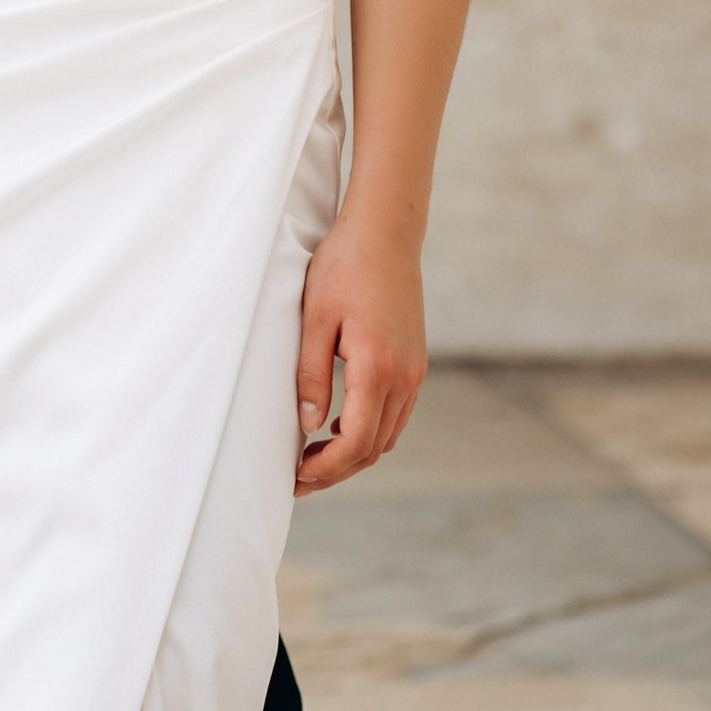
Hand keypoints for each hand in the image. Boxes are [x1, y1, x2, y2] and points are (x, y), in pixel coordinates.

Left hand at [293, 213, 424, 493]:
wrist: (385, 232)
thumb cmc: (343, 267)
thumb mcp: (314, 319)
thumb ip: (311, 375)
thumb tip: (309, 427)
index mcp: (377, 368)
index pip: (356, 443)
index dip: (326, 469)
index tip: (296, 477)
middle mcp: (404, 377)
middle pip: (374, 448)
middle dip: (337, 470)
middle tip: (297, 478)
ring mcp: (415, 371)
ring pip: (387, 435)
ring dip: (354, 453)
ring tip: (313, 457)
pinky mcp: (415, 362)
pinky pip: (395, 413)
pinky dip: (370, 431)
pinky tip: (340, 426)